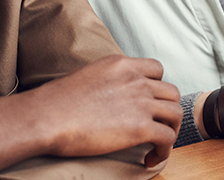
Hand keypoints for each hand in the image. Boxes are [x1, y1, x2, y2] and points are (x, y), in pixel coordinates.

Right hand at [0, 55, 181, 171]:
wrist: (48, 117)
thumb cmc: (57, 102)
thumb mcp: (89, 76)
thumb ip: (108, 81)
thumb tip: (110, 98)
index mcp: (122, 65)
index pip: (157, 69)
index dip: (157, 88)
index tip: (150, 104)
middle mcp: (136, 79)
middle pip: (171, 92)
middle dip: (167, 111)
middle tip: (157, 126)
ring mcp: (140, 102)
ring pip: (175, 113)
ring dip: (171, 131)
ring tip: (158, 144)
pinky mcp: (140, 127)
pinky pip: (167, 138)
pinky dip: (164, 150)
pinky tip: (151, 159)